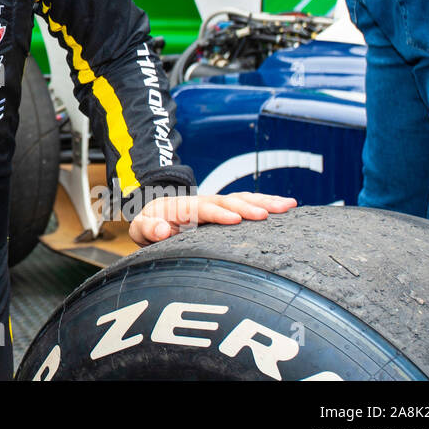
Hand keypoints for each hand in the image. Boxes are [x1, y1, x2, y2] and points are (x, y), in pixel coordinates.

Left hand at [129, 192, 296, 245]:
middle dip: (247, 207)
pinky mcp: (226, 209)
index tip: (235, 219)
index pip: (201, 209)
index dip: (218, 214)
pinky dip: (266, 202)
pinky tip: (287, 207)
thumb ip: (147, 229)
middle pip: (227, 201)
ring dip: (264, 201)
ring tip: (288, 205)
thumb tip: (159, 230)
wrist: (154, 213)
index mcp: (182, 207)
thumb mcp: (140, 228)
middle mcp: (202, 202)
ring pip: (241, 199)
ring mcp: (216, 204)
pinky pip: (247, 203)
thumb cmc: (149, 224)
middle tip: (268, 214)